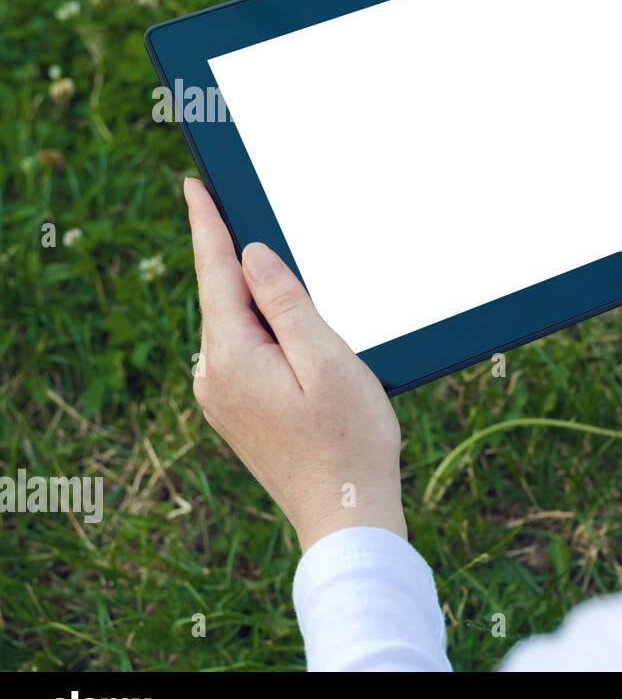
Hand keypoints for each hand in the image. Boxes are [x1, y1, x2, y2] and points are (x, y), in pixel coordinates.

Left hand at [184, 177, 405, 550]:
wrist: (347, 513)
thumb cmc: (350, 440)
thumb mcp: (328, 359)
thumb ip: (288, 303)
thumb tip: (252, 257)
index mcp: (232, 358)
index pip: (215, 274)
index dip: (207, 225)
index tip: (193, 185)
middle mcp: (213, 378)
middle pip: (225, 299)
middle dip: (242, 262)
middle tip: (252, 217)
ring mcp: (221, 399)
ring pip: (238, 328)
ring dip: (262, 303)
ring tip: (297, 292)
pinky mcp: (237, 413)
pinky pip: (244, 354)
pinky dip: (266, 334)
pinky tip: (297, 339)